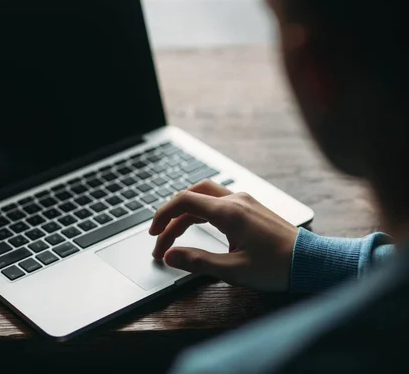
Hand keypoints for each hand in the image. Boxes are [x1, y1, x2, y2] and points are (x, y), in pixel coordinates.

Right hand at [149, 180, 298, 291]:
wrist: (313, 262)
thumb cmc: (277, 267)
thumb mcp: (233, 270)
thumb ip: (197, 261)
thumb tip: (170, 256)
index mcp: (229, 212)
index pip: (184, 202)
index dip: (163, 216)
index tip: (153, 234)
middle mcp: (236, 201)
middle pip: (192, 195)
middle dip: (171, 214)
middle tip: (160, 236)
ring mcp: (246, 201)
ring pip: (205, 196)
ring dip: (186, 213)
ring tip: (175, 235)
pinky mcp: (252, 208)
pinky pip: (219, 202)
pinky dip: (202, 212)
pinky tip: (200, 230)